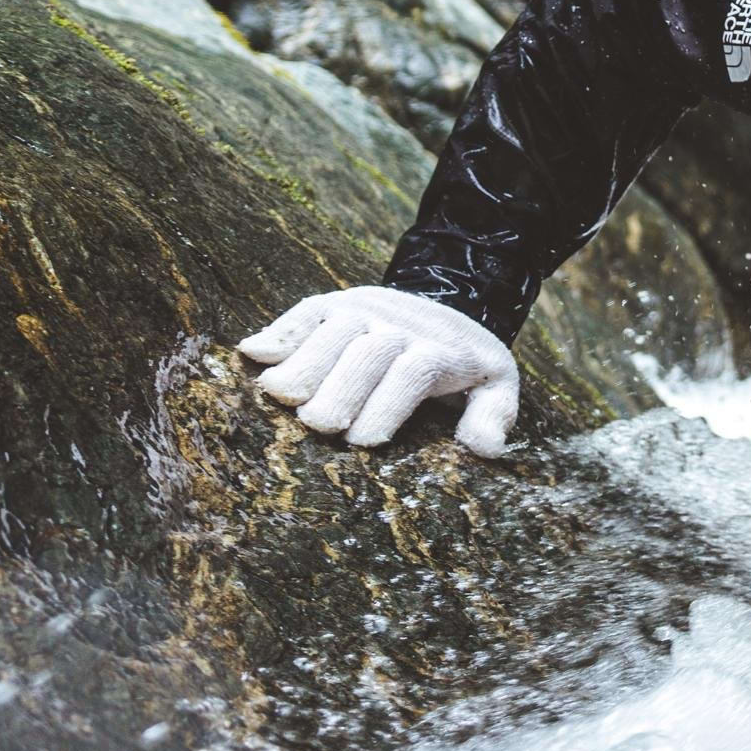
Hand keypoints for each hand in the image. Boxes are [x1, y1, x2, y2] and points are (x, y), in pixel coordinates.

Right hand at [236, 287, 521, 454]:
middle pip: (368, 353)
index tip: (363, 442)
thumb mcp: (496, 385)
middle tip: (317, 424)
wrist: (452, 301)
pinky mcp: (337, 304)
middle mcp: (400, 326)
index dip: (386, 406)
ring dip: (303, 363)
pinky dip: (280, 331)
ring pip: (332, 330)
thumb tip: (487, 450)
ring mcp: (366, 311)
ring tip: (278, 395)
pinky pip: (306, 312)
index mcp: (441, 351)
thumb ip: (494, 415)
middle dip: (340, 390)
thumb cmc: (467, 362)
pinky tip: (254, 353)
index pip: (413, 374)